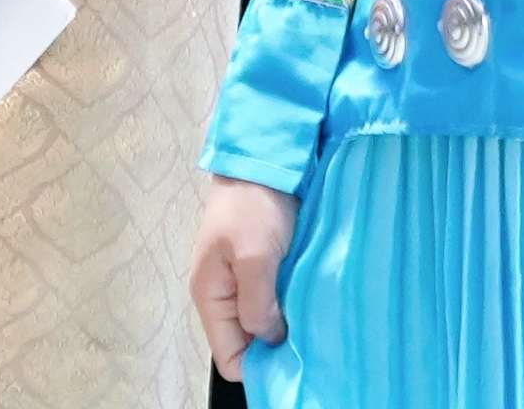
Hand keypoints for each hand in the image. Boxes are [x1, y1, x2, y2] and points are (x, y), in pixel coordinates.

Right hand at [191, 175, 299, 372]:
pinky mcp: (264, 267)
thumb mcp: (254, 257)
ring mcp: (244, 280)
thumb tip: (269, 338)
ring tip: (313, 320)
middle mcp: (224, 294)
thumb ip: (257, 304)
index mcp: (210, 295)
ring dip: (286, 324)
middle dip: (275, 346)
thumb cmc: (253, 205)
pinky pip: (276, 300)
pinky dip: (292, 304)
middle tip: (309, 341)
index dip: (257, 366)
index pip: (229, 357)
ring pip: (264, 322)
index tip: (290, 361)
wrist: (263, 157)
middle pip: (247, 342)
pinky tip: (310, 301)